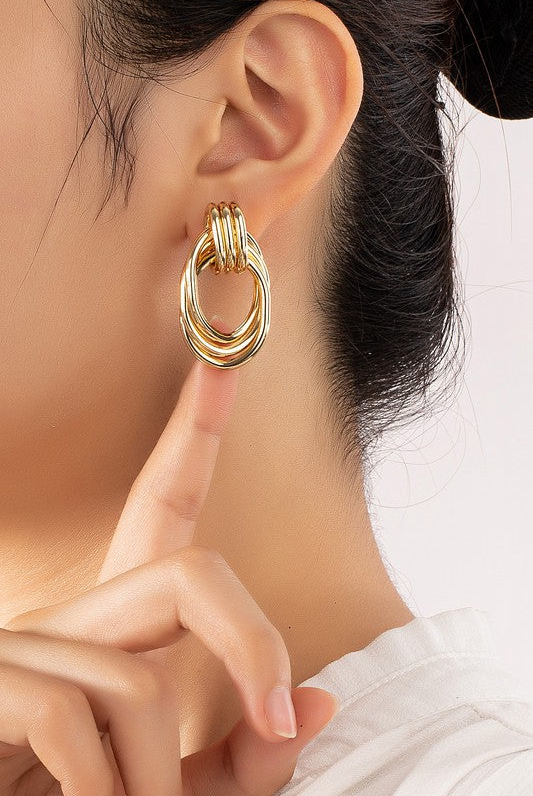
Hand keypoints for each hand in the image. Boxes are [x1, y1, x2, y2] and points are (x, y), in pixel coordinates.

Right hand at [0, 316, 338, 795]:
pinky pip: (70, 716)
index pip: (161, 510)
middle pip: (188, 574)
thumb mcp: (180, 791)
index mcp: (116, 631)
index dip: (192, 435)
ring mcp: (23, 644)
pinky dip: (102, 789)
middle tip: (278, 719)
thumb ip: (243, 758)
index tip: (221, 368)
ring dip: (154, 779)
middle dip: (251, 643)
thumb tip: (319, 703)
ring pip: (138, 682)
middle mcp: (70, 617)